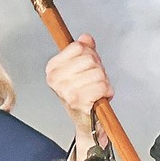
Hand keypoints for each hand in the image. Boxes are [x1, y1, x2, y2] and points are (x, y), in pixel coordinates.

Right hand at [44, 34, 112, 152]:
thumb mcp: (82, 68)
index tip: (87, 67)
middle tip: (94, 81)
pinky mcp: (78, 100)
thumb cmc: (83, 95)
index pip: (78, 46)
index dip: (89, 54)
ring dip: (103, 81)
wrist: (86, 122)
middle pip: (89, 58)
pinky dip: (107, 91)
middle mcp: (56, 79)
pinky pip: (102, 85)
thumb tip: (86, 38)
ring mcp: (66, 90)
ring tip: (96, 90)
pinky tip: (100, 97)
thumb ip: (84, 50)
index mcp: (53, 69)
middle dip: (98, 69)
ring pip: (98, 72)